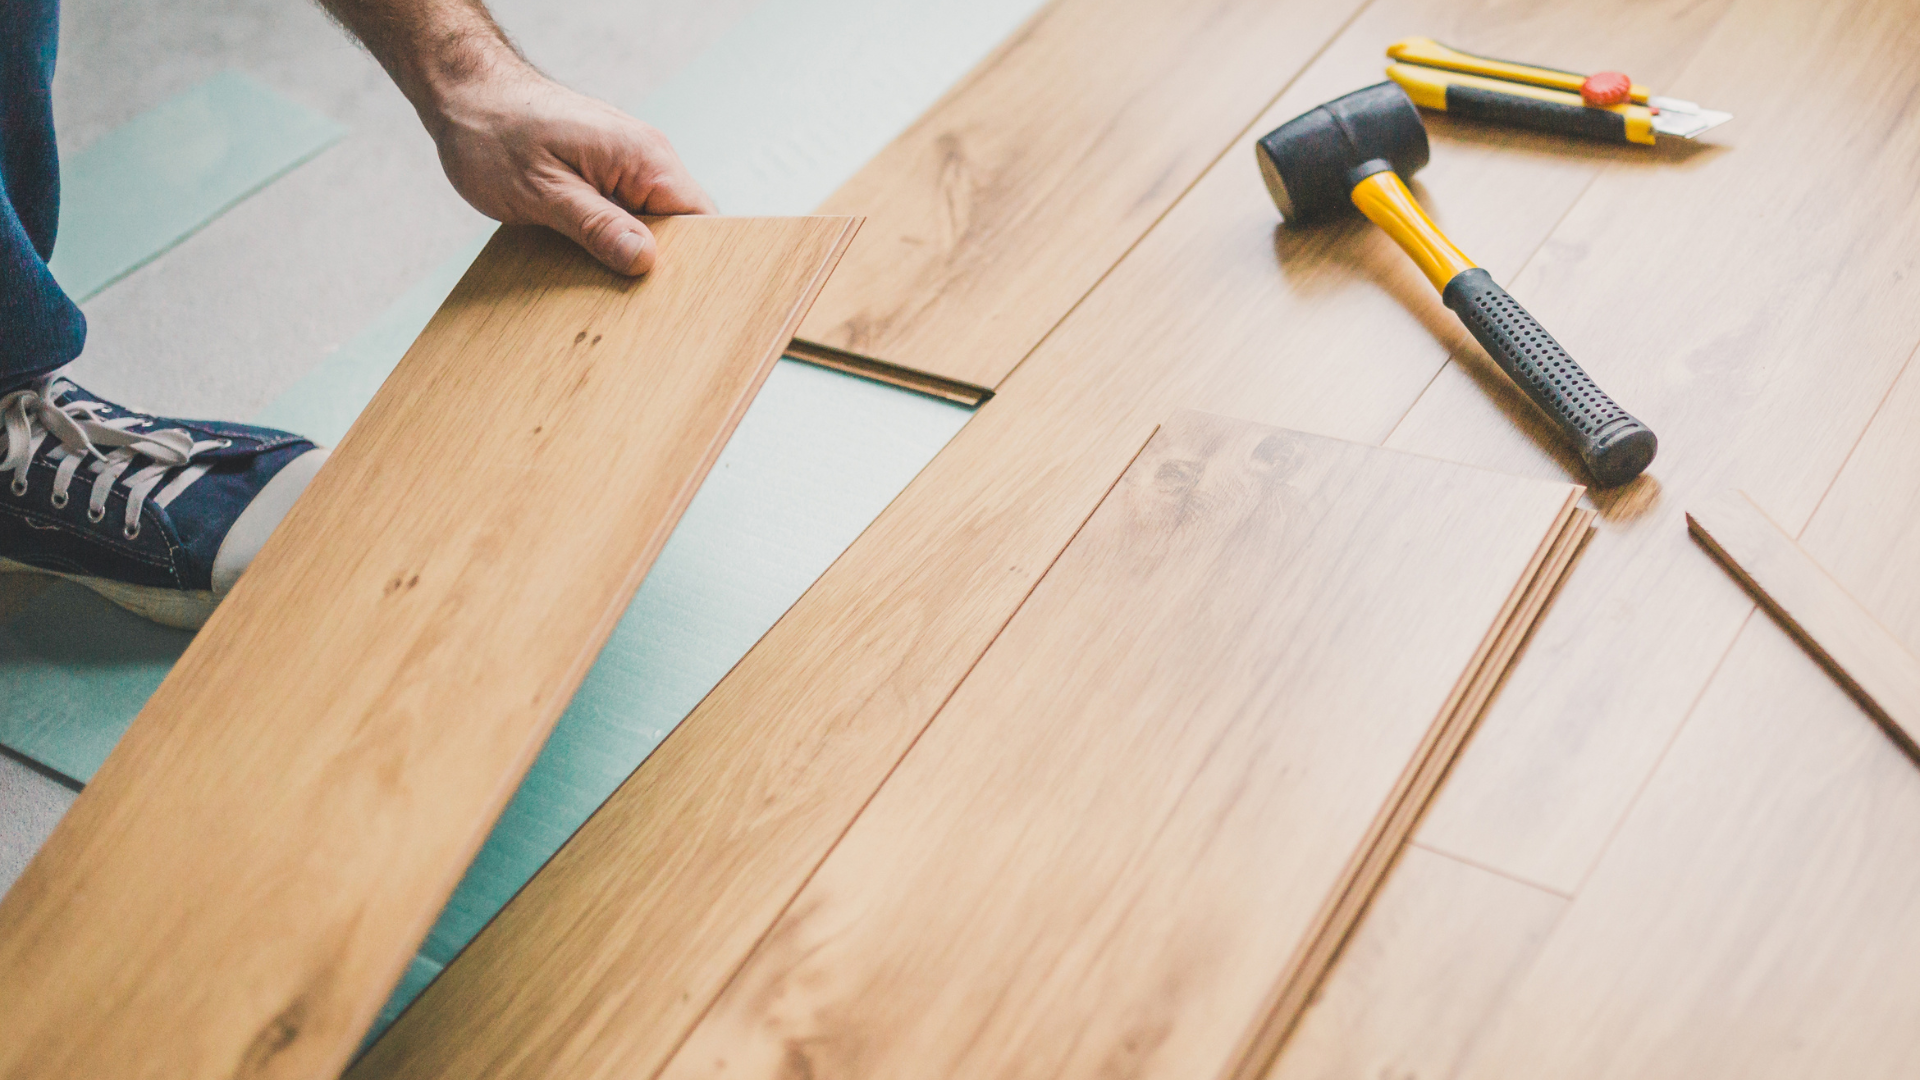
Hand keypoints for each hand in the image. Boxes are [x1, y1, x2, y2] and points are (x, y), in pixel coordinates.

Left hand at [429, 66, 715, 274]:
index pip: (701, 219)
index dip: (694, 263)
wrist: (465, 91)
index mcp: (643, 157)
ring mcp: (629, 163)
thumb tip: (645, 260)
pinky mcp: (609, 172)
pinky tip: (592, 262)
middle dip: (662, 266)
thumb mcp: (541, 191)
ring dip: (634, 254)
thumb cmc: (493, 133)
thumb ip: (596, 226)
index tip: (670, 300)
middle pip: (683, 227)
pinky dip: (616, 240)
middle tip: (631, 303)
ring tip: (609, 288)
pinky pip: (630, 214)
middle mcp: (647, 156)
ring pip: (655, 225)